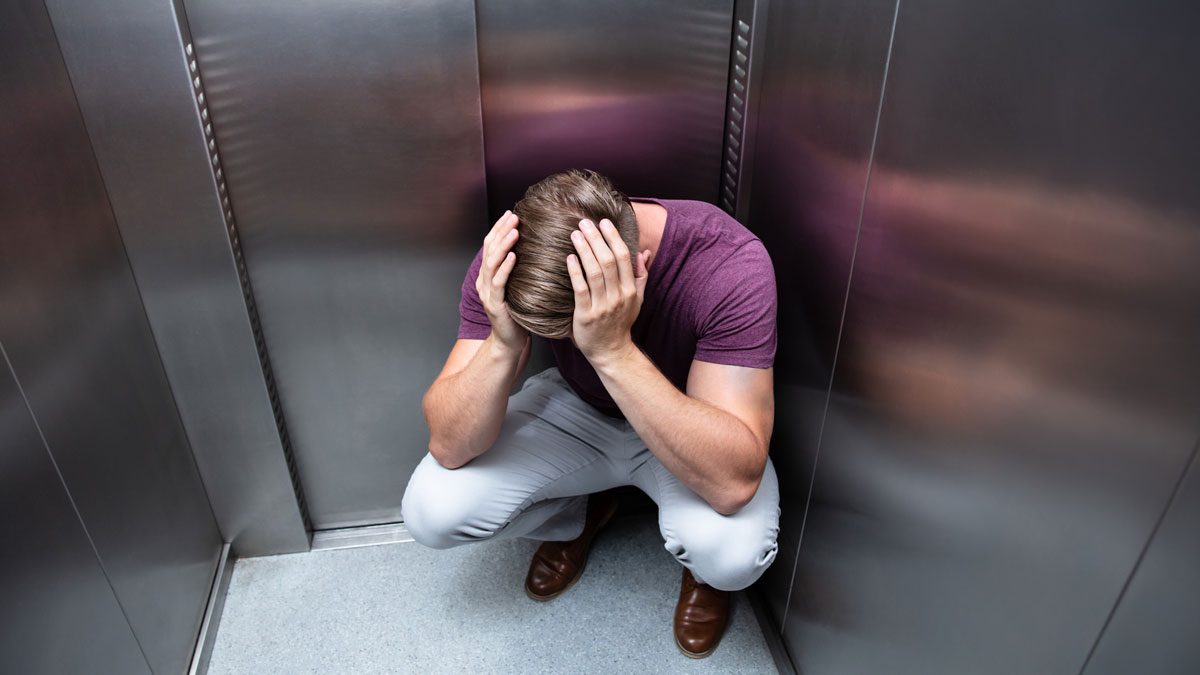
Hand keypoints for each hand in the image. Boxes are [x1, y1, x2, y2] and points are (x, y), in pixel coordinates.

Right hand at [476, 210, 528, 352]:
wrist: (510, 341)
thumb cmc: (518, 313)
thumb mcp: (518, 286)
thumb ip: (519, 269)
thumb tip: (534, 247)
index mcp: (488, 275)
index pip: (491, 245)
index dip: (499, 228)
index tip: (511, 214)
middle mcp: (484, 281)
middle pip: (489, 249)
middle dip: (501, 231)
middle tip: (514, 216)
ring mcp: (486, 292)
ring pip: (492, 262)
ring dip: (503, 245)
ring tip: (514, 231)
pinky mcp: (494, 304)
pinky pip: (498, 282)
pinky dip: (505, 268)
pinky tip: (513, 256)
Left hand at [566, 217, 651, 362]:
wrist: (610, 352)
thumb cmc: (621, 323)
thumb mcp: (636, 300)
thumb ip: (640, 275)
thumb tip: (644, 253)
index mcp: (630, 290)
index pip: (623, 257)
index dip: (614, 237)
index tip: (604, 222)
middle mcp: (618, 296)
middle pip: (608, 261)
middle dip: (596, 239)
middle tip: (585, 222)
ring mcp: (602, 306)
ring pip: (594, 272)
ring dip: (585, 250)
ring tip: (575, 234)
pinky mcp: (586, 316)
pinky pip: (581, 290)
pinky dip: (575, 272)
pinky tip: (570, 258)